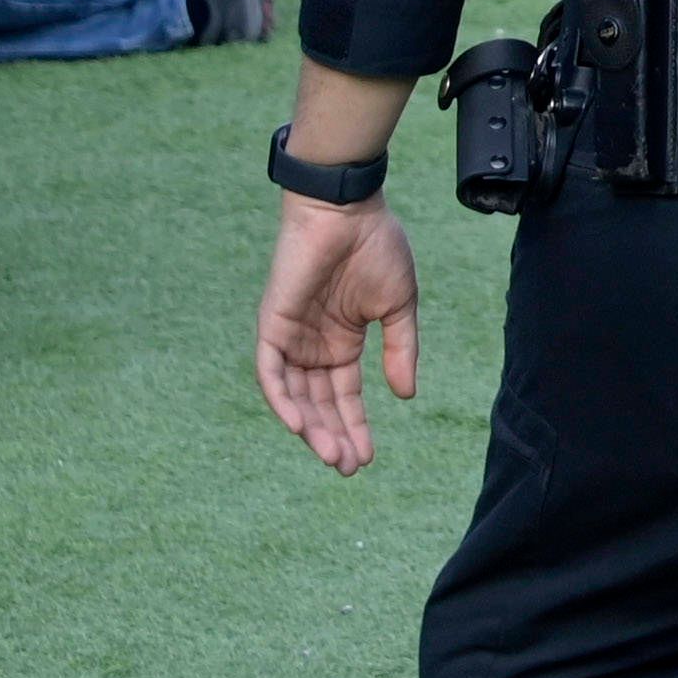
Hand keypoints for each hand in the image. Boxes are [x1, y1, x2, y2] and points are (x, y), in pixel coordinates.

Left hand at [255, 194, 420, 472]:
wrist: (348, 211)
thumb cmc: (377, 247)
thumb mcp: (399, 305)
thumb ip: (401, 349)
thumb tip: (406, 395)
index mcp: (342, 344)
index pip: (344, 397)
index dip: (355, 427)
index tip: (367, 458)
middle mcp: (313, 348)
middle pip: (319, 405)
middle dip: (333, 437)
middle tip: (348, 467)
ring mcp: (291, 339)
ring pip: (295, 397)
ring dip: (311, 428)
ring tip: (332, 456)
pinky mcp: (273, 327)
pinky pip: (271, 373)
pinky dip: (282, 401)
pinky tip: (300, 426)